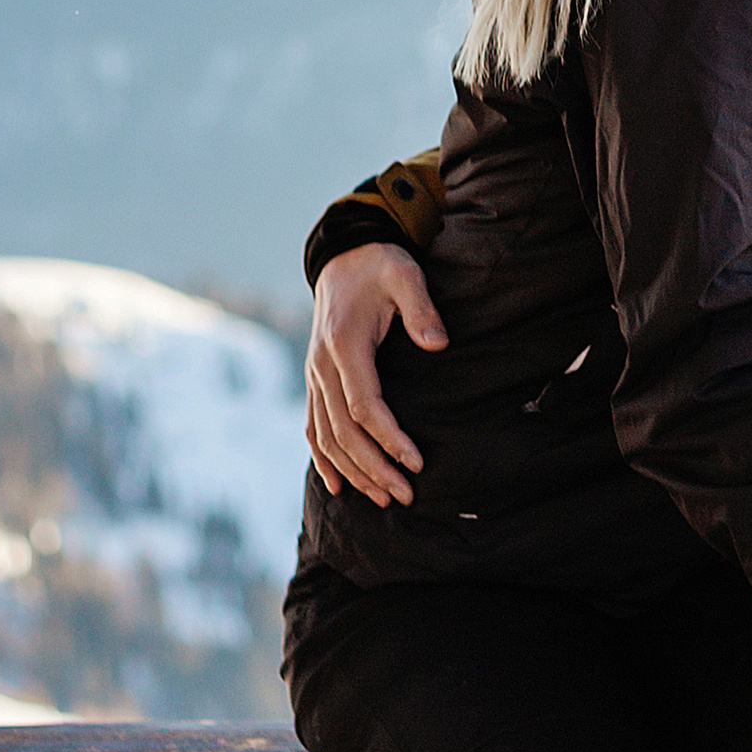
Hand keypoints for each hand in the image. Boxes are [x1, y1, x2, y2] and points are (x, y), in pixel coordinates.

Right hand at [305, 246, 446, 504]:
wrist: (343, 254)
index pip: (364, 406)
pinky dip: (323, 458)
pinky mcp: (316, 379)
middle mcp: (322, 366)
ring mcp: (315, 375)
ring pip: (327, 436)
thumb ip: (421, 308)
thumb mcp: (405, 275)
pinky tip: (337, 485)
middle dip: (374, 468)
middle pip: (344, 431)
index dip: (389, 438)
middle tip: (406, 495)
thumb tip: (439, 343)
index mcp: (344, 346)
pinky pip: (313, 426)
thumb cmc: (380, 266)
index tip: (416, 462)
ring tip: (384, 498)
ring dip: (353, 471)